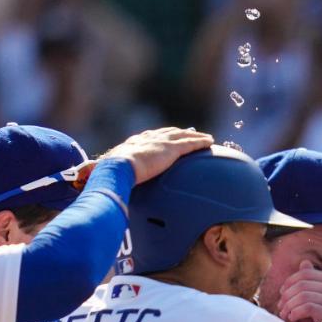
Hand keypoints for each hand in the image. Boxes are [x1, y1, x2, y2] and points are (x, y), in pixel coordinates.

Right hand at [98, 127, 214, 184]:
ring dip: (195, 135)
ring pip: (183, 135)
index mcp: (134, 143)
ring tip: (205, 137)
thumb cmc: (112, 174)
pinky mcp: (171, 149)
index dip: (161, 136)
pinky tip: (210, 142)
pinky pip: (191, 144)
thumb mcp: (116, 173)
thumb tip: (111, 189)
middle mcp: (148, 139)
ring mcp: (161, 142)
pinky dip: (201, 142)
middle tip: (190, 133)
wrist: (118, 167)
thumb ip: (119, 178)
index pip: (150, 137)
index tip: (167, 137)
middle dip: (180, 132)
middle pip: (168, 133)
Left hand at [275, 265, 321, 321]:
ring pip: (303, 295)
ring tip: (285, 314)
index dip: (290, 281)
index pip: (306, 273)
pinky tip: (292, 318)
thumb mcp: (320, 295)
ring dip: (289, 305)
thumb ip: (312, 279)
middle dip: (287, 295)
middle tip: (281, 306)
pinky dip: (296, 312)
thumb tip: (304, 263)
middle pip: (302, 284)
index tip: (282, 293)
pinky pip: (307, 307)